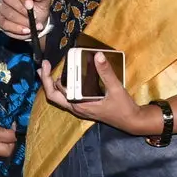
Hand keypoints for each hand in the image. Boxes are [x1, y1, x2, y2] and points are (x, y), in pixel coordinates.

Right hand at [0, 0, 50, 41]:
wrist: (34, 22)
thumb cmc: (38, 8)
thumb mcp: (43, 1)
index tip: (30, 5)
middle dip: (21, 9)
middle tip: (32, 18)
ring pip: (6, 11)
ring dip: (20, 21)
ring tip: (32, 26)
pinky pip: (2, 23)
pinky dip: (15, 28)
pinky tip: (25, 30)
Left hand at [38, 54, 155, 136]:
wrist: (132, 121)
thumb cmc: (123, 108)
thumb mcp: (115, 89)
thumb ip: (106, 72)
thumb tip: (97, 55)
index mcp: (78, 104)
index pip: (55, 92)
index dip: (48, 78)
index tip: (47, 64)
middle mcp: (76, 107)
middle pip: (54, 95)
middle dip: (46, 80)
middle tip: (44, 65)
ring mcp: (80, 108)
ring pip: (60, 97)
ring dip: (54, 83)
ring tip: (51, 69)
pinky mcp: (85, 106)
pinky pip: (69, 96)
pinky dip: (64, 86)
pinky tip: (68, 77)